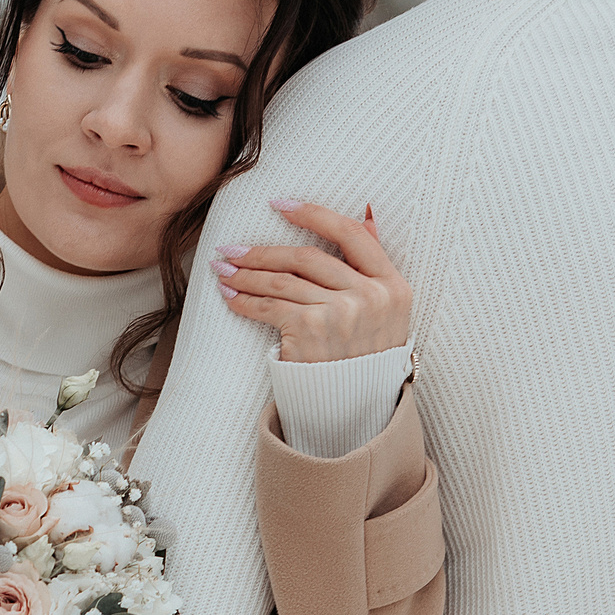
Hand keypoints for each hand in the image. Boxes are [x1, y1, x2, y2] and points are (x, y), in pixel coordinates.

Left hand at [213, 198, 412, 363]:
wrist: (355, 411)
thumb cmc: (366, 358)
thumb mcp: (388, 311)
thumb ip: (375, 265)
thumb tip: (368, 214)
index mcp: (392, 285)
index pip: (351, 234)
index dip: (313, 214)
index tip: (280, 204)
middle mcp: (371, 296)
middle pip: (307, 256)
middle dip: (262, 250)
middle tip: (231, 248)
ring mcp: (342, 312)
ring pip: (283, 279)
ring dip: (245, 273)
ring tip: (222, 269)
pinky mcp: (312, 329)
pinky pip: (270, 305)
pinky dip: (245, 300)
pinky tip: (229, 296)